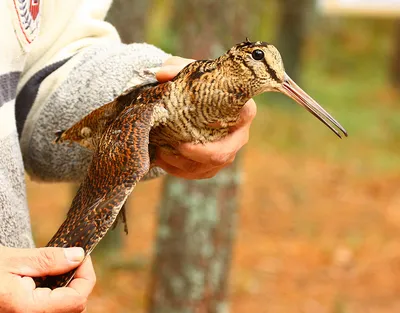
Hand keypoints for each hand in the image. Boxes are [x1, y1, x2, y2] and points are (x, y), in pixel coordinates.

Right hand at [0, 246, 95, 312]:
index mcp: (27, 310)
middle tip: (70, 259)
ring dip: (67, 288)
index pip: (76, 300)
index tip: (82, 256)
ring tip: (56, 268)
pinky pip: (48, 309)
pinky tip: (44, 279)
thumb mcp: (12, 259)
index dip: (86, 276)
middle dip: (78, 281)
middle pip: (73, 306)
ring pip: (62, 309)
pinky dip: (54, 294)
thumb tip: (78, 256)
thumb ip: (48, 260)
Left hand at [155, 56, 256, 179]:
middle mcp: (239, 134)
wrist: (192, 103)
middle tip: (176, 145)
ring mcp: (227, 152)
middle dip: (198, 154)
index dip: (224, 126)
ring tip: (160, 151)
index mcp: (242, 109)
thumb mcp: (188, 73)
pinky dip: (177, 170)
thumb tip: (161, 75)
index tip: (201, 124)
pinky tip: (161, 160)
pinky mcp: (214, 165)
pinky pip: (198, 174)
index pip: (245, 115)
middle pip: (224, 153)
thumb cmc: (196, 86)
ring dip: (182, 163)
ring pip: (208, 167)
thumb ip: (176, 68)